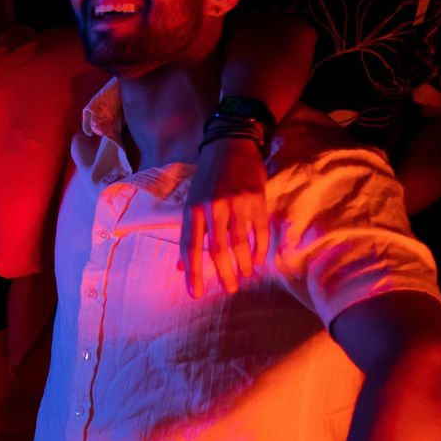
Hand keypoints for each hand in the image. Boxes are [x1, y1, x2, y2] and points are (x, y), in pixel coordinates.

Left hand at [181, 137, 270, 297]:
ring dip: (242, 265)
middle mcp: (212, 209)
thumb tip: (181, 266)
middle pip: (218, 250)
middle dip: (223, 274)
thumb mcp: (191, 201)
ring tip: (244, 277)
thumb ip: (189, 233)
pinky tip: (257, 261)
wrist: (231, 146)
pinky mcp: (256, 201)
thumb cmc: (207, 178)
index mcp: (193, 210)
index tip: (194, 294)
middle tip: (229, 289)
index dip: (192, 272)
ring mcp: (236, 205)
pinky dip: (259, 250)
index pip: (191, 247)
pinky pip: (259, 232)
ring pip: (240, 244)